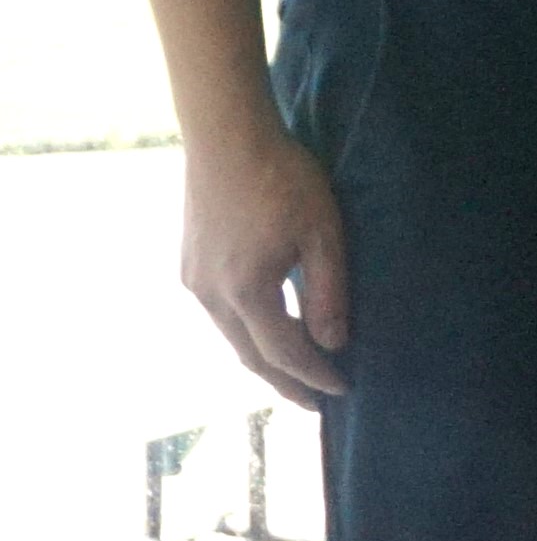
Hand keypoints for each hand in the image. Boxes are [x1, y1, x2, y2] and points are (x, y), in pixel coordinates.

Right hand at [182, 115, 349, 403]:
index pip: (285, 352)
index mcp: (247, 291)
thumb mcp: (323, 235)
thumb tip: (334, 344)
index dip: (315, 375)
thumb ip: (329, 293)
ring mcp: (193, 279)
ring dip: (263, 359)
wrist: (227, 136)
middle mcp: (210, 294)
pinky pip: (219, 314)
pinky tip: (266, 331)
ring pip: (231, 337)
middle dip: (285, 383)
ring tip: (294, 375)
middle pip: (250, 356)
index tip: (343, 391)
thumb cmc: (283, 179)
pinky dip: (246, 333)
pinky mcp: (189, 264)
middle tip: (316, 404)